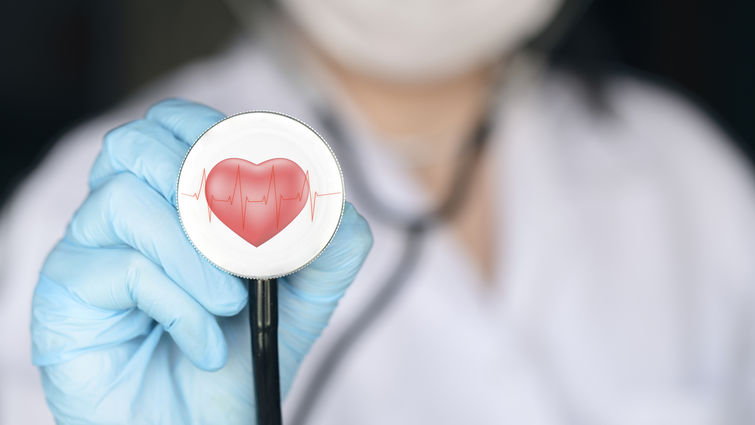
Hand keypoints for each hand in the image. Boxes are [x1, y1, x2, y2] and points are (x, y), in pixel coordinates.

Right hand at [31, 99, 371, 423]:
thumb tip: (337, 206)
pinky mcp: (66, 294)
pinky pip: (122, 268)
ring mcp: (88, 249)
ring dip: (197, 253)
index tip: (261, 171)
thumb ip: (325, 250)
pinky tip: (203, 345)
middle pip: (136, 143)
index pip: (176, 126)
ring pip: (127, 198)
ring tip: (230, 305)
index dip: (215, 133)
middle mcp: (122, 214)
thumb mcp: (299, 300)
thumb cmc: (237, 358)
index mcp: (171, 200)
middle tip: (245, 238)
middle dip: (202, 184)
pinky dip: (180, 305)